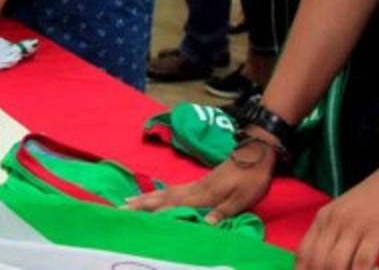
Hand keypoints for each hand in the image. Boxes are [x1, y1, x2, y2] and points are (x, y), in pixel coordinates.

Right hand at [126, 132, 276, 223]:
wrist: (257, 153)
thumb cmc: (251, 178)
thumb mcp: (242, 199)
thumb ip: (222, 212)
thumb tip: (204, 225)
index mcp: (203, 194)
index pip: (173, 204)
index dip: (154, 211)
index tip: (134, 215)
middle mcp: (195, 188)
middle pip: (163, 196)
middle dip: (142, 203)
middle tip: (121, 207)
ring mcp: (197, 183)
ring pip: (167, 191)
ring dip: (148, 197)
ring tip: (130, 201)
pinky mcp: (201, 181)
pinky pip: (174, 189)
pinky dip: (161, 193)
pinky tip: (157, 195)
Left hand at [295, 151, 378, 269]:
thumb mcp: (349, 212)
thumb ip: (338, 232)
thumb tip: (330, 259)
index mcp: (324, 217)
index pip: (303, 253)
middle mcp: (333, 222)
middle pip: (316, 262)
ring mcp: (353, 228)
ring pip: (334, 266)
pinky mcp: (375, 234)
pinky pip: (362, 265)